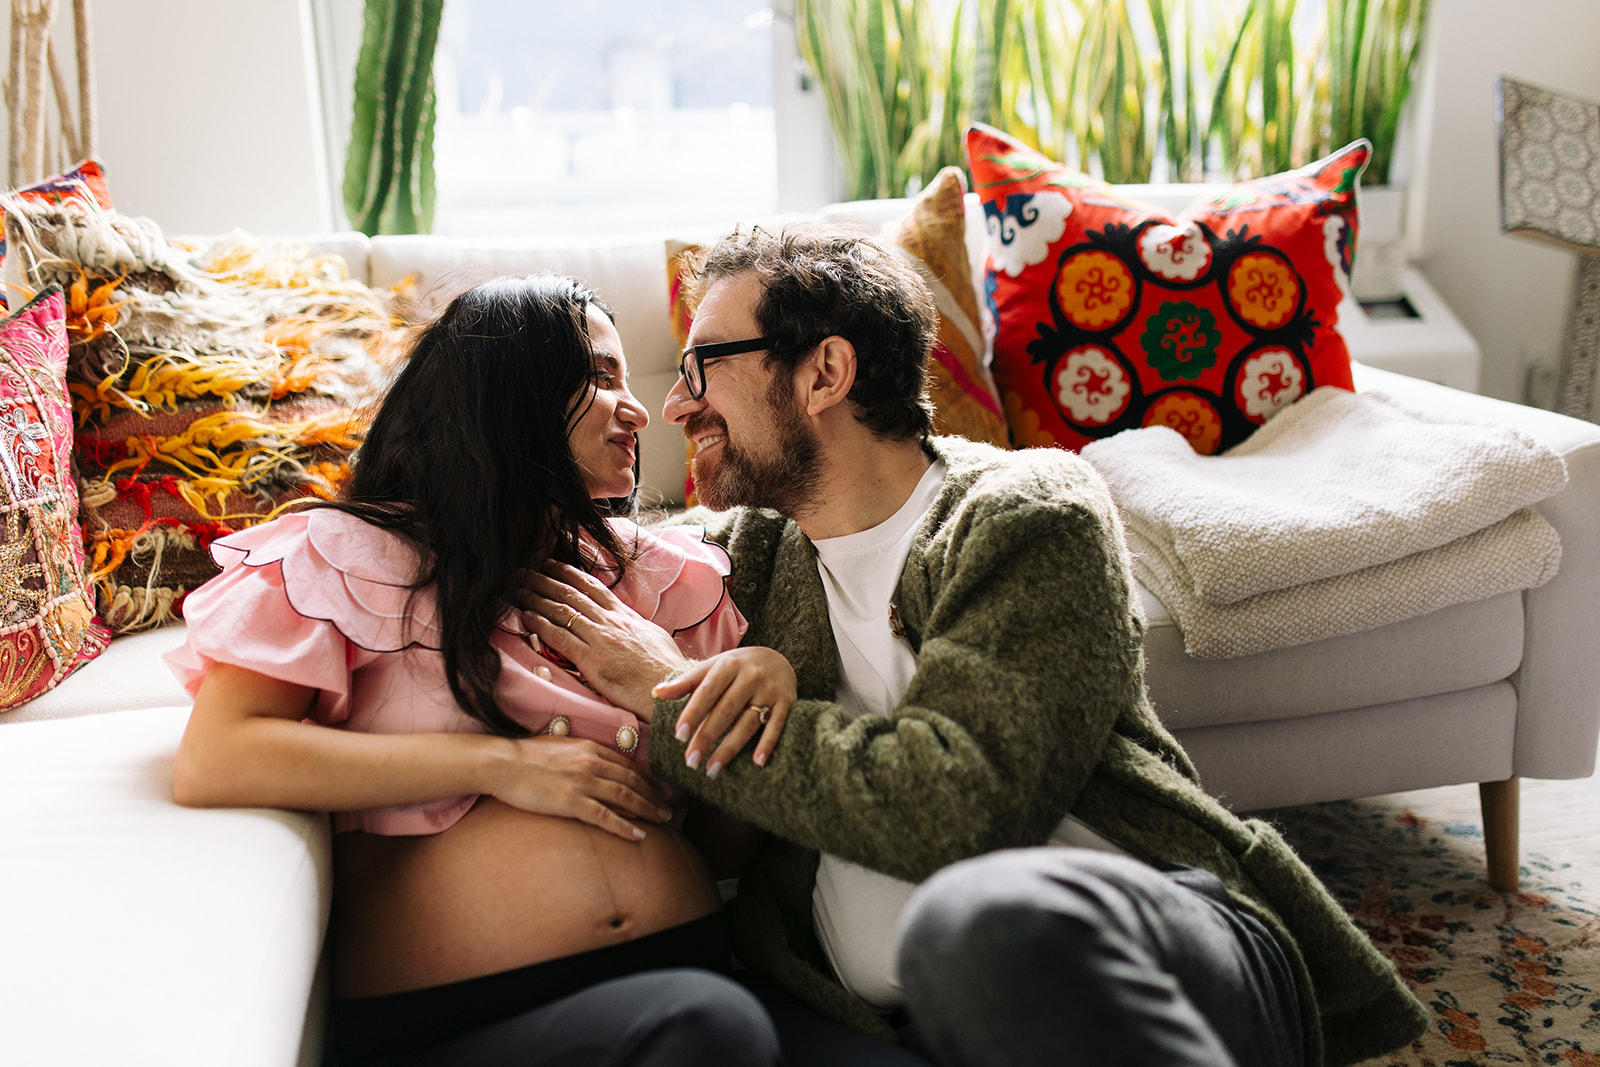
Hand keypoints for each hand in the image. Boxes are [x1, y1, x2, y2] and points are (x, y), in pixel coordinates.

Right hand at [490, 734, 672, 842]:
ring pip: (626, 798)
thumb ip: (583, 754)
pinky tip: (639, 835)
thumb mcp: (562, 746)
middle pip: (633, 781)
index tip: (661, 789)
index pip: (628, 765)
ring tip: (662, 820)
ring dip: (648, 810)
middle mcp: (592, 763)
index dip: (648, 779)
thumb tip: (599, 764)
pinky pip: (605, 817)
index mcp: (591, 748)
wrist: (502, 763)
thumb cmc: (527, 756)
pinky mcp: (571, 801)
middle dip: (654, 795)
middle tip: (669, 808)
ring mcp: (583, 782)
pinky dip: (625, 827)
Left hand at [518, 560, 690, 716]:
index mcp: (626, 616)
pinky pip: (560, 638)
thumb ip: (637, 627)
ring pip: (562, 611)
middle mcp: (611, 622)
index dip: (569, 574)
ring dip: (536, 598)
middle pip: (572, 594)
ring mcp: (600, 639)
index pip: (593, 587)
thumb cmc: (668, 668)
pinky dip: (540, 625)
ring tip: (517, 589)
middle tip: (525, 570)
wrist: (673, 688)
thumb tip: (632, 623)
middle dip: (545, 580)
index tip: (552, 564)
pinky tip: (526, 617)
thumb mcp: (655, 637)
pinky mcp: (591, 660)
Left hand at [653, 647, 794, 777]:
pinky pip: (776, 726)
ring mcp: (770, 690)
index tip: (679, 735)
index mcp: (729, 665)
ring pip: (748, 723)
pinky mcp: (787, 702)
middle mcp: (751, 676)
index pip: (707, 691)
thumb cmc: (736, 666)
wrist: (778, 656)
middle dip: (707, 737)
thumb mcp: (712, 667)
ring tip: (711, 770)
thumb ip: (686, 682)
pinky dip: (767, 744)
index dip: (693, 713)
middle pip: (726, 710)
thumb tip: (656, 693)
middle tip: (691, 762)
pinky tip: (756, 763)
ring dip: (730, 748)